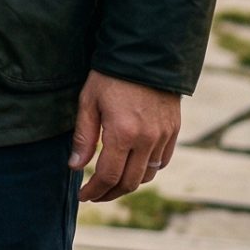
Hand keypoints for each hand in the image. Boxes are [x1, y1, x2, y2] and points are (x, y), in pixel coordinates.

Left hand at [71, 70, 180, 201]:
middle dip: (109, 194)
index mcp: (122, 133)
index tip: (82, 195)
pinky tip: (132, 168)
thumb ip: (83, 138)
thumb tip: (75, 167)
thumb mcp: (88, 102)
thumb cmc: (110, 76)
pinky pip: (162, 162)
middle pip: (129, 182)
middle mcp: (147, 139)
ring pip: (147, 175)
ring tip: (110, 184)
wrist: (146, 54)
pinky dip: (146, 171)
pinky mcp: (173, 131)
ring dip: (128, 184)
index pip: (108, 176)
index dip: (94, 190)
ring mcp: (163, 136)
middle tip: (94, 195)